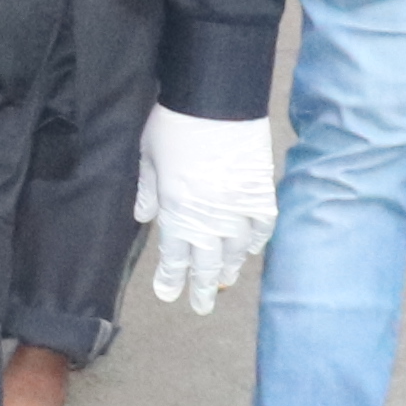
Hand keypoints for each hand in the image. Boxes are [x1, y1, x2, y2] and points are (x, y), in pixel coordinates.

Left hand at [135, 106, 275, 312]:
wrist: (215, 99)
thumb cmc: (173, 123)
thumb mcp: (147, 156)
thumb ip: (147, 190)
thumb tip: (143, 218)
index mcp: (176, 211)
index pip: (174, 256)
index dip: (172, 278)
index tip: (169, 294)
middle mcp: (209, 218)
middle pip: (208, 264)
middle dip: (203, 287)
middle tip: (202, 306)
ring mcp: (238, 207)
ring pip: (237, 250)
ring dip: (230, 268)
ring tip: (226, 281)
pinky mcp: (261, 192)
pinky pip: (263, 226)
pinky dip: (258, 241)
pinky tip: (252, 250)